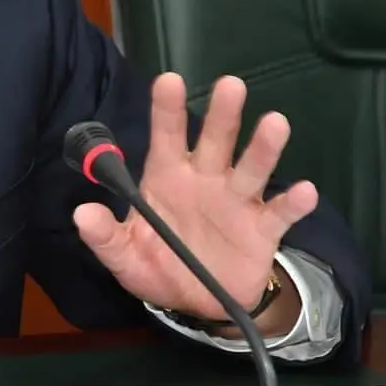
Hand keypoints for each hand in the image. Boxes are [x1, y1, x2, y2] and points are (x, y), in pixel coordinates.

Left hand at [73, 73, 315, 333]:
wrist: (198, 304)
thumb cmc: (157, 266)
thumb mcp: (124, 255)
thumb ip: (104, 236)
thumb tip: (81, 214)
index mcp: (167, 177)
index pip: (166, 136)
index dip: (167, 109)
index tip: (168, 80)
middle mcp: (204, 180)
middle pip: (215, 141)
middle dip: (223, 114)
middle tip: (230, 85)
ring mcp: (236, 202)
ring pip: (251, 168)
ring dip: (263, 148)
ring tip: (275, 123)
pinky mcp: (262, 230)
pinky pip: (279, 213)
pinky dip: (293, 203)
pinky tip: (303, 191)